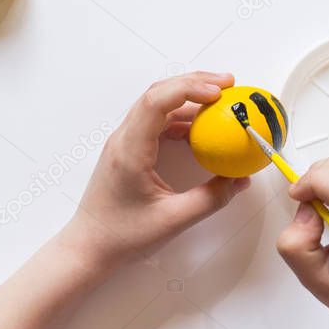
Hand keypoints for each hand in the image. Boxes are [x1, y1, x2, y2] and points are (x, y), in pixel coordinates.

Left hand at [64, 72, 249, 272]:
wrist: (88, 247)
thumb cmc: (122, 236)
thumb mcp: (173, 221)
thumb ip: (210, 199)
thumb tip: (239, 180)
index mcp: (130, 150)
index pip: (156, 102)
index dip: (189, 89)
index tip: (219, 92)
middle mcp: (124, 138)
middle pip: (158, 93)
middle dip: (194, 82)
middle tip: (229, 84)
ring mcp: (124, 142)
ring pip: (157, 104)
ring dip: (188, 97)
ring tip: (221, 101)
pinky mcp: (129, 149)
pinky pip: (156, 122)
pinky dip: (181, 117)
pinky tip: (201, 128)